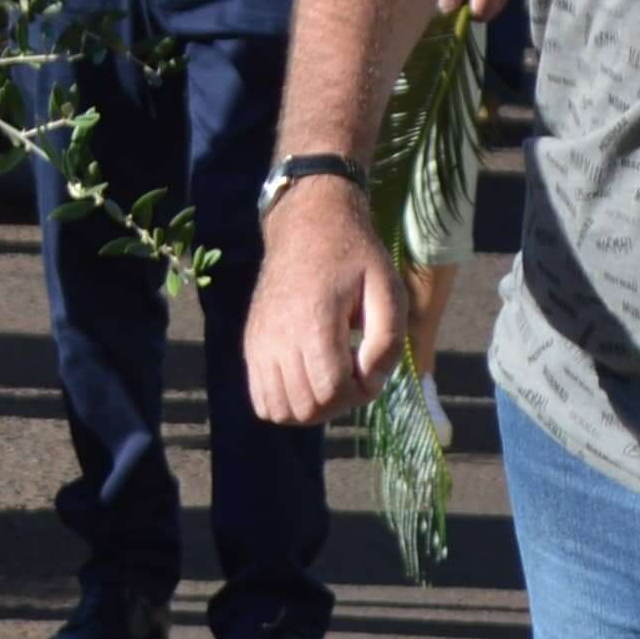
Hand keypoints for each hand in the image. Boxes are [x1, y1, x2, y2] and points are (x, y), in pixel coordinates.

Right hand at [240, 174, 398, 427]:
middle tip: (354, 374)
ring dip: (313, 408)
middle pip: (307, 406)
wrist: (307, 227)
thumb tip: (371, 381)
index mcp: (314, 321)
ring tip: (331, 380)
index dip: (361, 393)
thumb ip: (388, 340)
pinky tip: (308, 380)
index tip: (372, 370)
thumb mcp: (388, 289)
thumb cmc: (354, 257)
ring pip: (280, 410)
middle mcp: (278, 337)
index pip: (332, 389)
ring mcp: (259, 343)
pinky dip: (287, 403)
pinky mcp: (251, 346)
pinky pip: (261, 399)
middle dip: (339, 402)